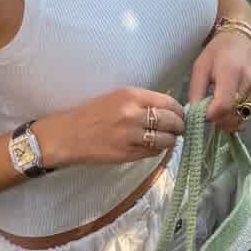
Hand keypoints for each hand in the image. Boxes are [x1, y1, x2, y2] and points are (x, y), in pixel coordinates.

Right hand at [34, 87, 184, 169]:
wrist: (70, 134)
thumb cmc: (94, 114)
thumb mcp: (118, 97)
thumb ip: (144, 102)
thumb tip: (170, 110)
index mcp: (131, 96)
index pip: (168, 102)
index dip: (179, 111)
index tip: (180, 115)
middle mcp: (132, 114)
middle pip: (171, 121)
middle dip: (179, 127)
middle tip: (179, 130)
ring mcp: (130, 136)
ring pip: (165, 140)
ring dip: (170, 141)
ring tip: (167, 140)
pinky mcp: (127, 154)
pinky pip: (152, 152)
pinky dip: (156, 150)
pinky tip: (151, 147)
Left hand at [188, 32, 250, 132]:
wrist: (242, 40)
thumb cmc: (218, 51)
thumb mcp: (200, 68)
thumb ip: (196, 92)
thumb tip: (193, 115)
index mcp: (231, 73)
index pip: (223, 106)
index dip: (209, 115)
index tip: (199, 113)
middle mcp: (248, 83)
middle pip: (233, 115)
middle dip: (217, 120)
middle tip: (206, 112)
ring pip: (242, 118)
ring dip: (227, 122)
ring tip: (216, 112)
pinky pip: (248, 115)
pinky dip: (236, 118)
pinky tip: (227, 111)